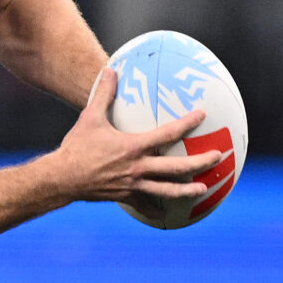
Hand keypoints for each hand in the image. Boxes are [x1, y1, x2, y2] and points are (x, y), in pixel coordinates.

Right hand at [56, 67, 221, 206]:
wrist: (64, 177)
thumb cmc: (77, 146)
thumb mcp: (90, 117)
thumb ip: (103, 94)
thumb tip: (110, 70)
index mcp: (134, 146)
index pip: (167, 134)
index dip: (186, 123)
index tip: (202, 115)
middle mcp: (138, 167)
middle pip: (177, 167)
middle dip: (200, 162)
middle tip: (218, 156)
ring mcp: (134, 184)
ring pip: (167, 190)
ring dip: (187, 189)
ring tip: (203, 188)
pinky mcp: (126, 195)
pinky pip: (145, 204)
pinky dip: (156, 208)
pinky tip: (164, 212)